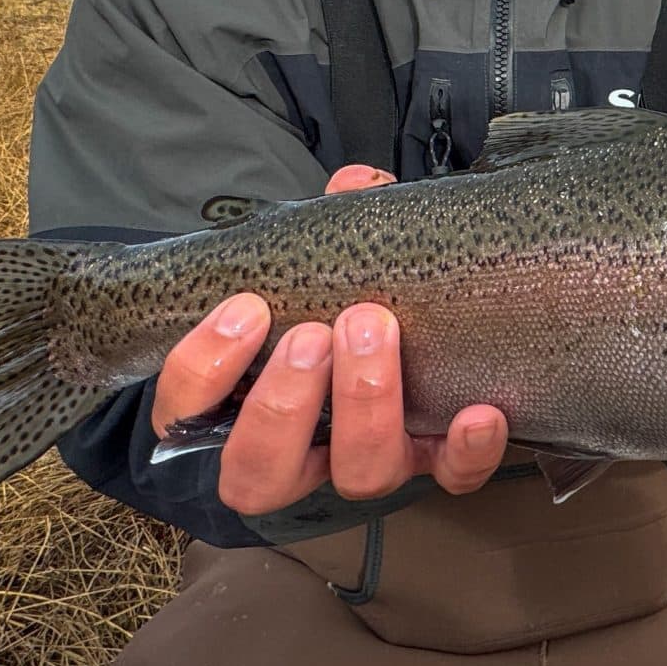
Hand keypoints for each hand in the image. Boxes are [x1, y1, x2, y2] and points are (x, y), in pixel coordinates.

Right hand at [149, 164, 511, 514]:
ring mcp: (366, 462)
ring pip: (356, 476)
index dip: (203, 370)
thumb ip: (327, 227)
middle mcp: (298, 455)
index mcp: (237, 409)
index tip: (245, 307)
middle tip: (315, 331)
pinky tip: (480, 411)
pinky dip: (466, 452)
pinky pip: (452, 479)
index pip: (186, 417)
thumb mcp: (317, 265)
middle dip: (284, 403)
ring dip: (365, 407)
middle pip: (264, 471)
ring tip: (375, 330)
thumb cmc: (334, 303)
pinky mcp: (434, 464)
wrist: (409, 344)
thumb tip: (356, 186)